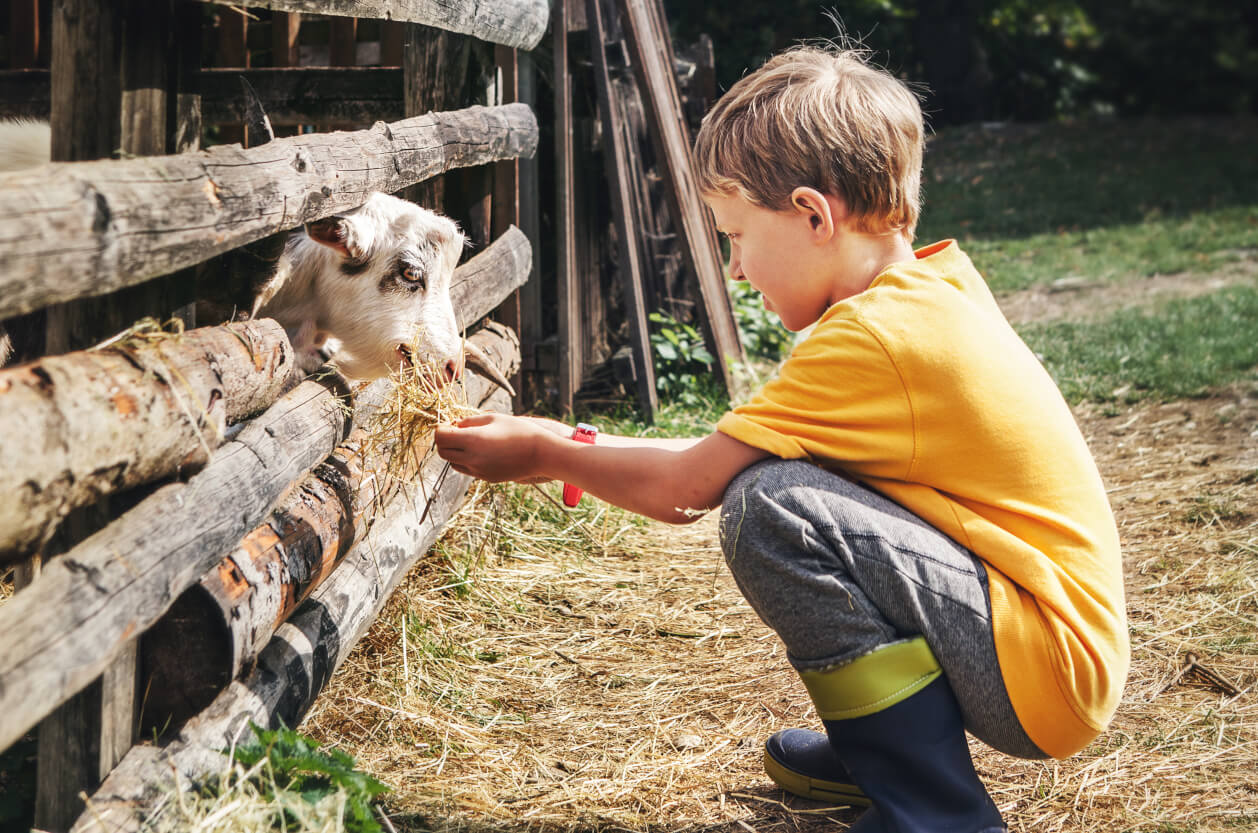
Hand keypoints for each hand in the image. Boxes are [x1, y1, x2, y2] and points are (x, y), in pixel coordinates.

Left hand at [435, 412, 556, 483]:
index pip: (440, 437)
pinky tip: (480, 451)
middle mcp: (472, 458)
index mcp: (472, 440)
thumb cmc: (519, 430)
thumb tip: (454, 424)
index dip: (441, 428)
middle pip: (442, 452)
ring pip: (452, 462)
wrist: (541, 454)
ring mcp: (478, 471)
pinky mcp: (485, 478)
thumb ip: (469, 421)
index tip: (449, 423)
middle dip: (444, 441)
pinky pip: (466, 469)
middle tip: (456, 431)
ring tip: (469, 441)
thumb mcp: (493, 418)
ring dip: (454, 452)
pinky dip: (466, 460)